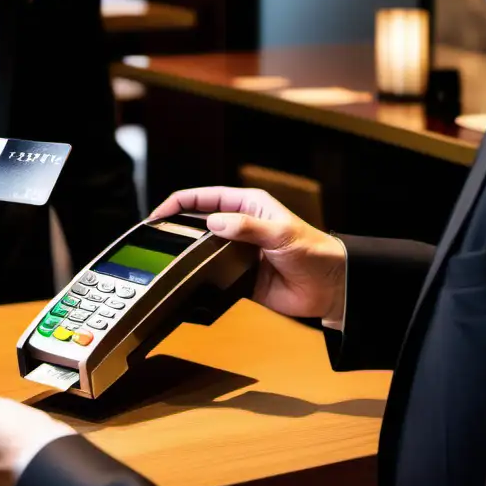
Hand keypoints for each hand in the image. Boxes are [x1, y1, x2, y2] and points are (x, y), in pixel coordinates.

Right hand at [150, 186, 346, 321]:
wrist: (331, 288)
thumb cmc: (314, 251)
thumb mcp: (281, 233)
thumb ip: (248, 227)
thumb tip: (214, 222)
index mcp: (248, 206)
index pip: (206, 197)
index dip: (180, 202)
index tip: (159, 213)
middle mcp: (239, 226)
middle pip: (199, 223)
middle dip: (176, 227)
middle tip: (154, 238)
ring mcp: (237, 253)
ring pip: (203, 251)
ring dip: (186, 255)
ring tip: (164, 261)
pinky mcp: (239, 277)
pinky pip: (213, 276)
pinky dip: (199, 279)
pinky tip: (186, 282)